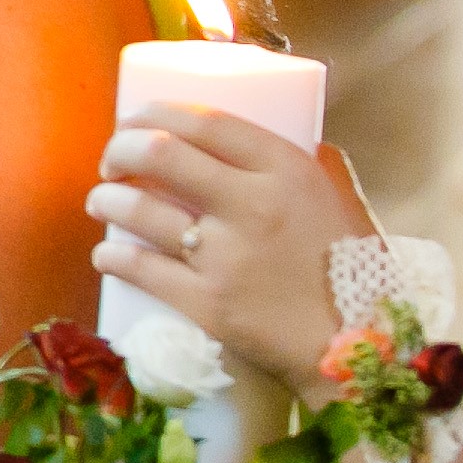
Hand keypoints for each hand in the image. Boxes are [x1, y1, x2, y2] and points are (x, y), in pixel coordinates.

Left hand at [87, 105, 376, 392]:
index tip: (135, 120)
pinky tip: (106, 254)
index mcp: (287, 171)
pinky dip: (112, 257)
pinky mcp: (207, 303)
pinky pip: (139, 268)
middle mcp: (252, 205)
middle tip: (112, 161)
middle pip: (159, 153)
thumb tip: (269, 134)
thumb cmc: (354, 272)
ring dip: (106, 200)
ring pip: (138, 209)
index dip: (156, 112)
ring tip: (101, 202)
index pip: (206, 121)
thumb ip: (308, 165)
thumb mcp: (338, 202)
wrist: (361, 350)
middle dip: (119, 149)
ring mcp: (225, 256)